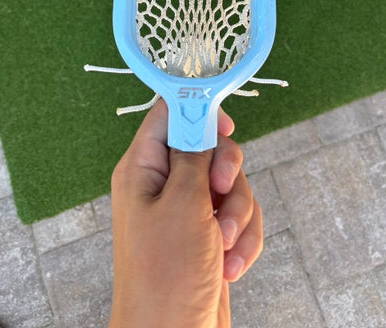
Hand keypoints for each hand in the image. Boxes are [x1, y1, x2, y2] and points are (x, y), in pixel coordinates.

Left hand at [107, 99, 262, 327]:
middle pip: (209, 148)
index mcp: (142, 169)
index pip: (169, 115)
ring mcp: (188, 213)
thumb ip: (194, 154)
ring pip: (231, 186)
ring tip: (223, 247)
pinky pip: (239, 219)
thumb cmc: (166, 275)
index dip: (199, 109)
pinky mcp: (209, 238)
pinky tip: (231, 267)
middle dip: (227, 173)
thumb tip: (199, 113)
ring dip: (238, 216)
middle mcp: (163, 186)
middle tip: (222, 192)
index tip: (225, 125)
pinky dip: (243, 241)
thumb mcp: (183, 204)